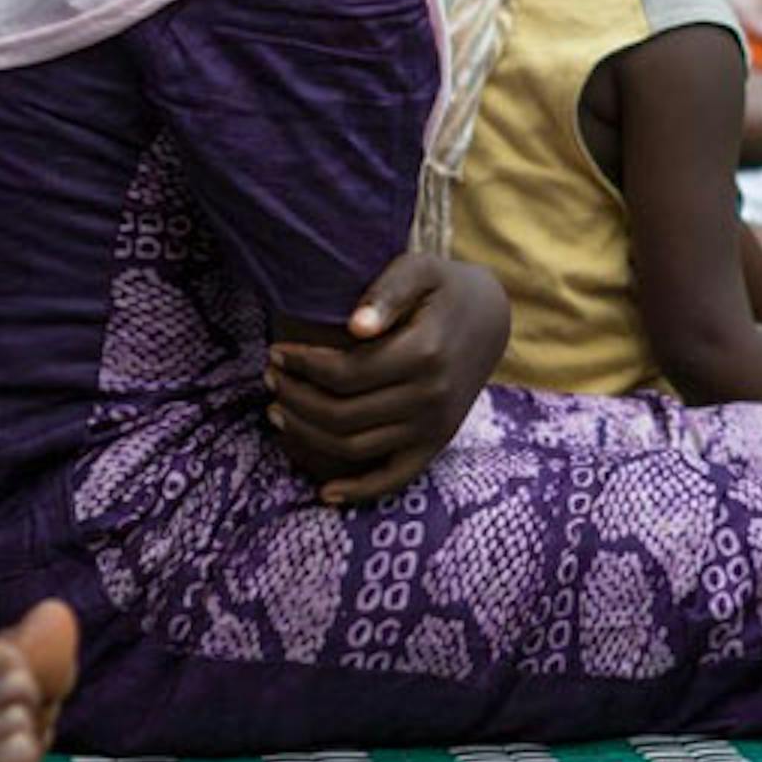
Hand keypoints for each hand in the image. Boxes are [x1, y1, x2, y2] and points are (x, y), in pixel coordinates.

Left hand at [265, 254, 507, 506]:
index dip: (301, 367)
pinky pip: (394, 479)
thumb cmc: (442, 288)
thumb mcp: (419, 269)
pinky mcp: (436, 444)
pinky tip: (324, 493)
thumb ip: (387, 292)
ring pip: (355, 448)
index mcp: (425, 353)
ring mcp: (435, 426)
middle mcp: (432, 397)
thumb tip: (355, 327)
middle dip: (295, 399)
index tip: (276, 352)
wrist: (491, 317)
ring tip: (278, 409)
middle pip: (342, 415)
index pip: (345, 374)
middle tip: (269, 378)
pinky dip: (358, 492)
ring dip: (307, 434)